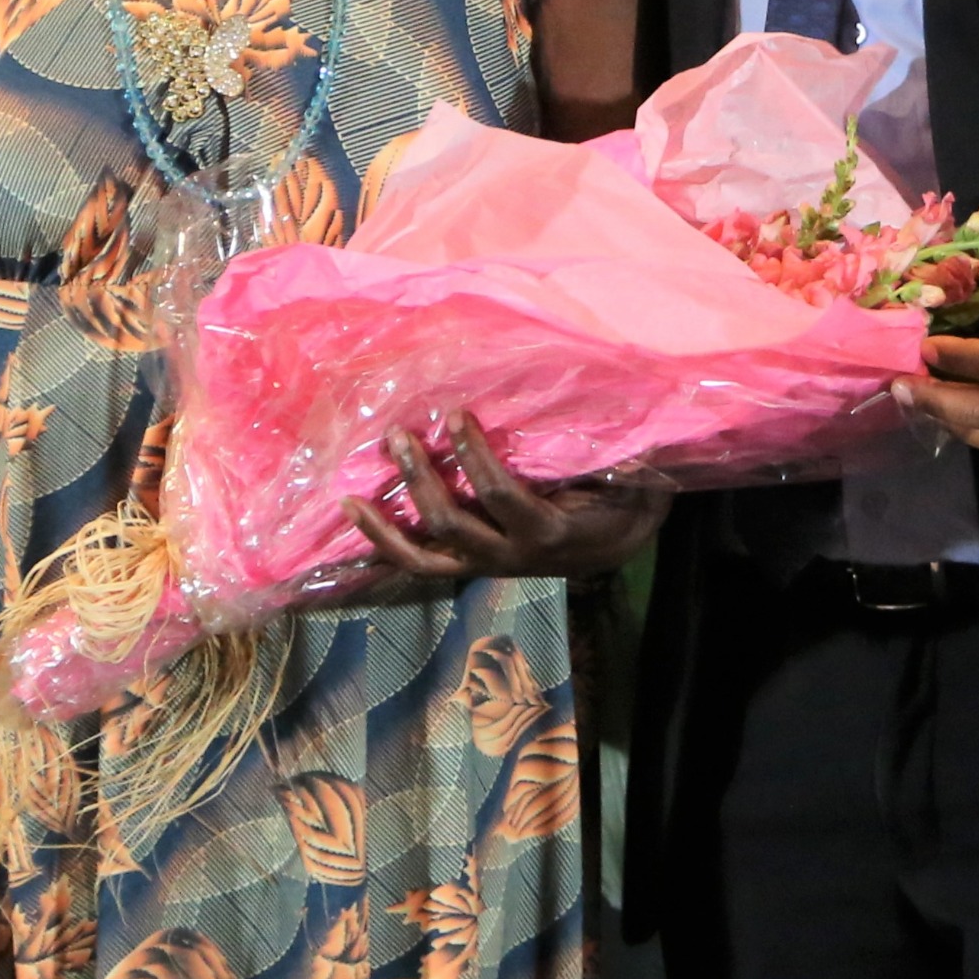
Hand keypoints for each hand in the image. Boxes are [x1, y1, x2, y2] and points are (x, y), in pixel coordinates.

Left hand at [326, 414, 669, 599]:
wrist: (616, 545)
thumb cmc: (620, 499)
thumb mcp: (628, 478)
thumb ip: (615, 458)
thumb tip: (608, 419)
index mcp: (546, 532)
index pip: (501, 495)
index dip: (474, 457)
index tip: (454, 414)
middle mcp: (509, 556)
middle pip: (451, 523)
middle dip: (420, 479)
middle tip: (398, 435)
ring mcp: (484, 564)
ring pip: (424, 558)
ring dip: (385, 527)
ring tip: (350, 498)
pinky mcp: (470, 563)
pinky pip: (421, 562)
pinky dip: (385, 546)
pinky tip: (357, 524)